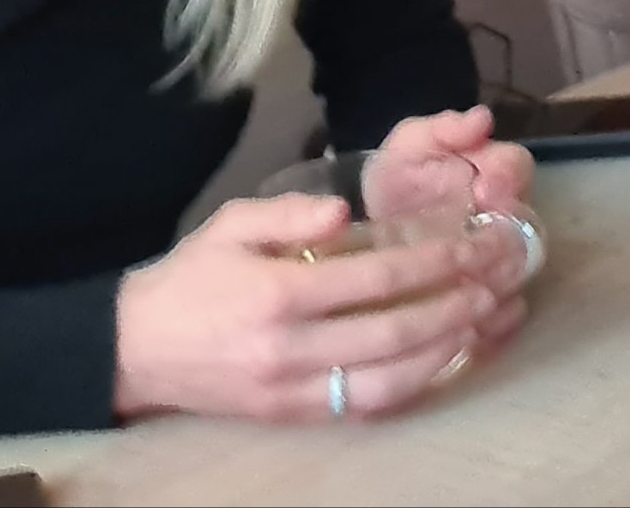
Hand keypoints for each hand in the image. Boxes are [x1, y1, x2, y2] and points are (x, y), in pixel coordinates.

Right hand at [112, 192, 488, 422]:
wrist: (133, 350)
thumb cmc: (191, 279)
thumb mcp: (231, 226)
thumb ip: (290, 215)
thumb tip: (346, 213)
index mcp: (277, 295)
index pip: (374, 279)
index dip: (433, 262)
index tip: (472, 245)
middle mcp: (290, 349)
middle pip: (393, 333)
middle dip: (455, 307)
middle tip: (496, 284)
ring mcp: (292, 391)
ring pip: (388, 383)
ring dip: (445, 353)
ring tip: (484, 323)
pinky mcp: (291, 416)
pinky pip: (364, 408)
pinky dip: (411, 387)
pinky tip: (443, 361)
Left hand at [370, 107, 539, 354]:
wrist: (372, 232)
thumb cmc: (399, 181)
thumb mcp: (410, 146)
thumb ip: (443, 129)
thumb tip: (482, 119)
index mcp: (496, 176)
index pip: (516, 170)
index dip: (507, 180)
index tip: (484, 189)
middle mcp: (507, 222)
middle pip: (527, 232)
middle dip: (505, 242)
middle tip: (480, 251)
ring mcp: (497, 266)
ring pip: (516, 279)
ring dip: (499, 288)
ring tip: (471, 297)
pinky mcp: (482, 307)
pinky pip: (500, 322)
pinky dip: (490, 330)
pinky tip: (469, 334)